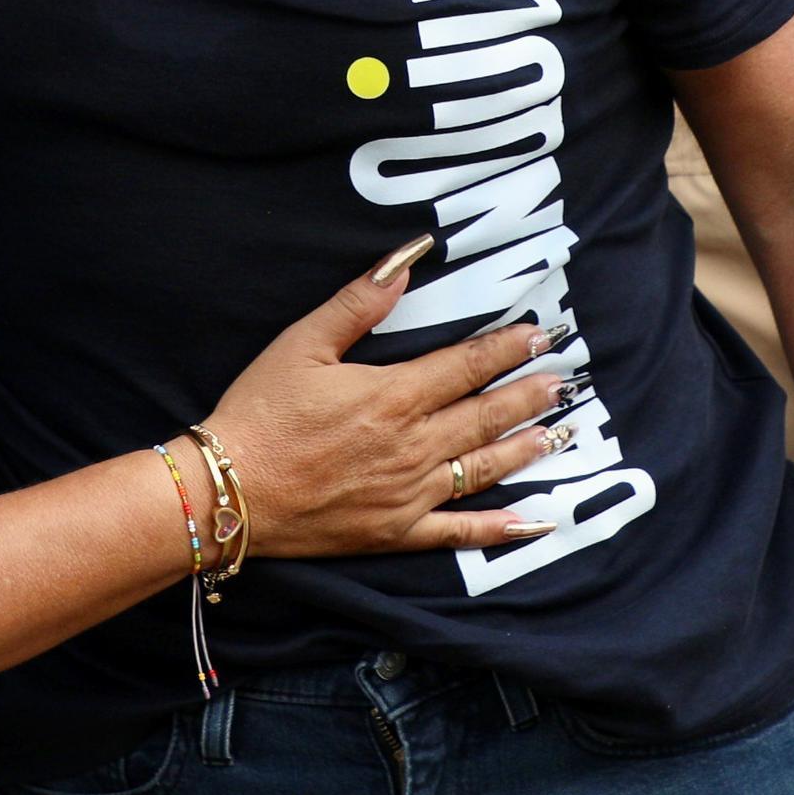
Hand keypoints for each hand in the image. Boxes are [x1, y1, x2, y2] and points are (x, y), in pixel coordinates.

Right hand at [198, 245, 568, 559]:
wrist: (229, 491)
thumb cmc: (260, 412)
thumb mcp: (302, 343)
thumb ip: (359, 302)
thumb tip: (406, 262)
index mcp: (393, 395)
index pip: (466, 364)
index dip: (506, 348)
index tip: (539, 335)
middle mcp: (412, 445)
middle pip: (485, 414)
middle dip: (528, 394)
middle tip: (565, 381)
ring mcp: (409, 493)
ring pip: (483, 468)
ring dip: (525, 448)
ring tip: (558, 433)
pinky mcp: (396, 531)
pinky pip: (459, 532)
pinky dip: (500, 529)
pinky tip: (534, 523)